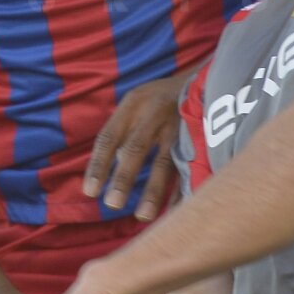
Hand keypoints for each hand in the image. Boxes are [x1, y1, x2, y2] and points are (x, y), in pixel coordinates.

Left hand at [85, 70, 188, 219]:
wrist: (203, 76)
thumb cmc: (159, 97)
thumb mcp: (138, 103)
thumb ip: (123, 132)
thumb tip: (111, 167)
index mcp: (133, 104)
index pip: (109, 137)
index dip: (98, 165)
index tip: (90, 192)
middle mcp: (154, 113)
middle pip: (136, 148)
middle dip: (124, 178)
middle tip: (112, 204)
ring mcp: (179, 124)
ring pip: (165, 161)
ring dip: (154, 191)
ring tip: (143, 217)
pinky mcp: (199, 135)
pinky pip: (189, 167)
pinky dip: (182, 190)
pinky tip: (175, 211)